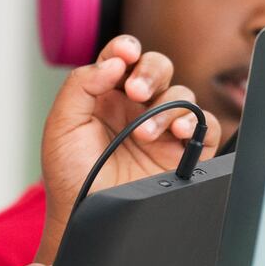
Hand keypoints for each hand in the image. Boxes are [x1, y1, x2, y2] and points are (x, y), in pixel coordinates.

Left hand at [36, 36, 220, 263]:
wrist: (85, 216)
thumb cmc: (70, 174)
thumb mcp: (61, 125)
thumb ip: (80, 85)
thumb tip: (113, 62)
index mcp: (106, 94)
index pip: (123, 57)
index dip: (127, 48)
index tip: (124, 54)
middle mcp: (136, 106)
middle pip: (158, 67)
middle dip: (151, 72)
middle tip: (137, 92)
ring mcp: (161, 127)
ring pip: (181, 94)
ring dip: (165, 106)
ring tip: (144, 134)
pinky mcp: (183, 151)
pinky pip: (203, 125)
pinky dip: (196, 123)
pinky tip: (177, 132)